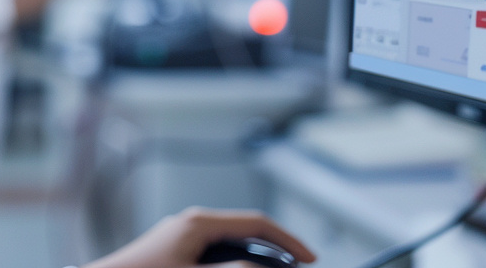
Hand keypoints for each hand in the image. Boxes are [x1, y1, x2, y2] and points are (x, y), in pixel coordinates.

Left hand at [82, 207, 316, 267]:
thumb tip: (261, 266)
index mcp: (198, 222)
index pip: (256, 222)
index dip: (288, 240)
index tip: (310, 258)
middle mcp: (191, 223)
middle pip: (246, 231)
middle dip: (274, 249)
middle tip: (298, 266)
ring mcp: (182, 236)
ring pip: (232, 243)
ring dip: (255, 257)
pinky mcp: (175, 252)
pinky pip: (215, 253)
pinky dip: (234, 262)